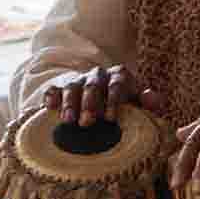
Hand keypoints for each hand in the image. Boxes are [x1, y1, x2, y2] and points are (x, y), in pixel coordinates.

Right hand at [42, 64, 162, 126]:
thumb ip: (150, 102)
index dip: (113, 100)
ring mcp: (78, 81)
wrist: (101, 101)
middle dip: (89, 104)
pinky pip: (53, 89)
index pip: (117, 84)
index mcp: (119, 76)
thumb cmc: (125, 105)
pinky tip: (49, 108)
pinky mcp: (60, 88)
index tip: (110, 119)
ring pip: (72, 87)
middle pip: (93, 85)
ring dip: (69, 103)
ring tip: (68, 120)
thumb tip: (150, 97)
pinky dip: (51, 97)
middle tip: (87, 123)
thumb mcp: (140, 103)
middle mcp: (97, 76)